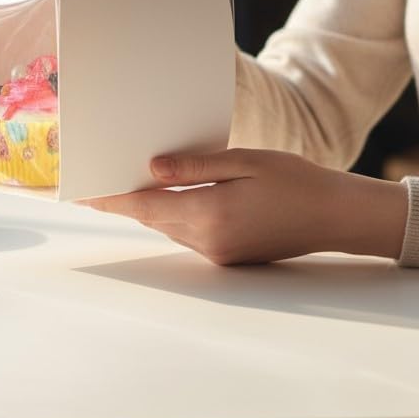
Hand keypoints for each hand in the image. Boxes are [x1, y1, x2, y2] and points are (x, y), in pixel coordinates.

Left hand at [80, 148, 407, 264]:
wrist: (336, 216)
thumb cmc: (296, 181)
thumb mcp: (244, 162)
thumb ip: (194, 168)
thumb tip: (151, 169)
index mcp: (209, 215)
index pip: (144, 207)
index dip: (110, 199)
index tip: (82, 194)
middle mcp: (208, 240)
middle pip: (152, 219)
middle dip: (123, 202)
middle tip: (94, 185)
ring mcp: (218, 252)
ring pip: (168, 227)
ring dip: (148, 209)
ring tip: (123, 185)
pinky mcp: (228, 255)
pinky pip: (188, 233)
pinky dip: (172, 215)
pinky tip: (167, 198)